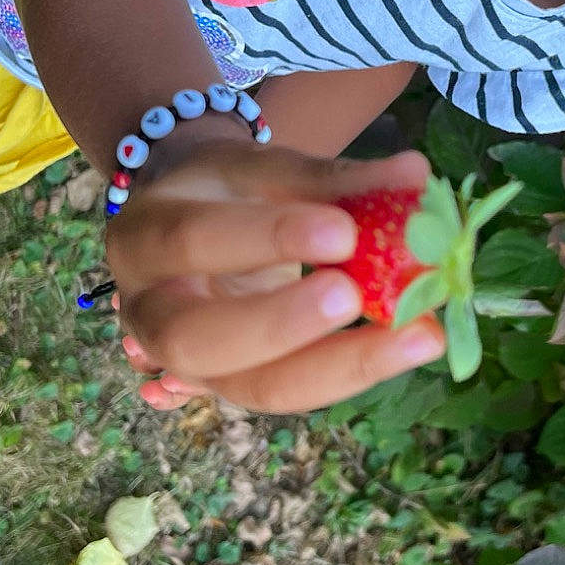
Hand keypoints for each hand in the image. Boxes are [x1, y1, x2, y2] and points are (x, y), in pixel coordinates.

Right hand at [104, 141, 445, 414]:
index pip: (194, 240)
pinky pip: (289, 394)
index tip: (344, 231)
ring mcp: (185, 366)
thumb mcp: (263, 169)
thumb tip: (414, 174)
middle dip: (281, 324)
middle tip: (355, 297)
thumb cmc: (228, 191)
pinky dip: (350, 373)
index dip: (267, 239)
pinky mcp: (231, 390)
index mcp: (145, 235)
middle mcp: (149, 311)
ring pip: (251, 389)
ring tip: (419, 335)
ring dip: (338, 367)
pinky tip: (408, 347)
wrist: (194, 223)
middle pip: (196, 340)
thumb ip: (333, 177)